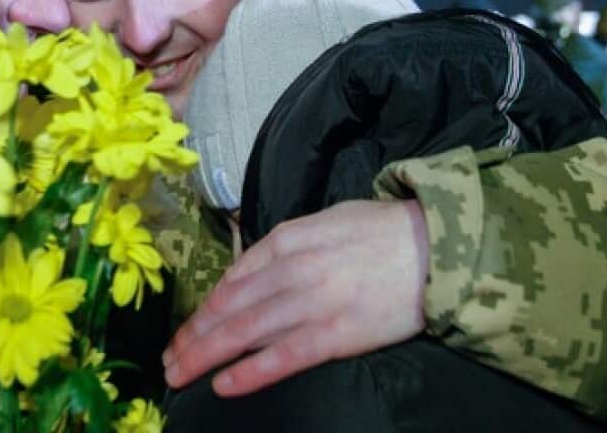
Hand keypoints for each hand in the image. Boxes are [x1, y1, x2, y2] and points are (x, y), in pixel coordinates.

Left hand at [162, 199, 428, 396]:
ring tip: (180, 375)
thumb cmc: (384, 233)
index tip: (185, 331)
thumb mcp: (328, 222)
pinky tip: (223, 385)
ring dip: (206, 356)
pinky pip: (284, 356)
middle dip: (193, 337)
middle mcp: (293, 269)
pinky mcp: (337, 333)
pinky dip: (249, 372)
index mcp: (290, 239)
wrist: (439, 247)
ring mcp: (313, 302)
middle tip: (167, 362)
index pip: (233, 279)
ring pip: (245, 332)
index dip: (204, 309)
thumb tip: (251, 274)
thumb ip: (288, 245)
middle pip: (229, 308)